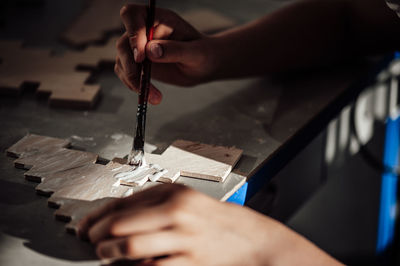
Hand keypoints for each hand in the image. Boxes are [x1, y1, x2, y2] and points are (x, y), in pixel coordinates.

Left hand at [77, 184, 340, 265]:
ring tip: (106, 256)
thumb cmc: (212, 219)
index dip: (95, 218)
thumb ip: (150, 204)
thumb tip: (112, 216)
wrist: (249, 239)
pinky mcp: (189, 263)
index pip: (122, 203)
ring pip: (129, 248)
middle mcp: (177, 212)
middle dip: (98, 237)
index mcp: (173, 192)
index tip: (83, 228)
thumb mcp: (183, 200)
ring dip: (110, 254)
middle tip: (93, 243)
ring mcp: (183, 238)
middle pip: (120, 225)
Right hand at [115, 4, 215, 104]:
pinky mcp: (138, 64)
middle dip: (131, 66)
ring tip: (154, 96)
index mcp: (158, 19)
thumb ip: (175, 50)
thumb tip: (150, 51)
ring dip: (133, 80)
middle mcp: (145, 31)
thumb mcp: (196, 52)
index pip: (132, 15)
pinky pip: (126, 73)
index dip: (132, 33)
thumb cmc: (204, 54)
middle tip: (143, 84)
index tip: (141, 56)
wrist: (204, 66)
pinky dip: (135, 86)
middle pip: (123, 43)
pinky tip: (151, 96)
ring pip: (122, 60)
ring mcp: (139, 47)